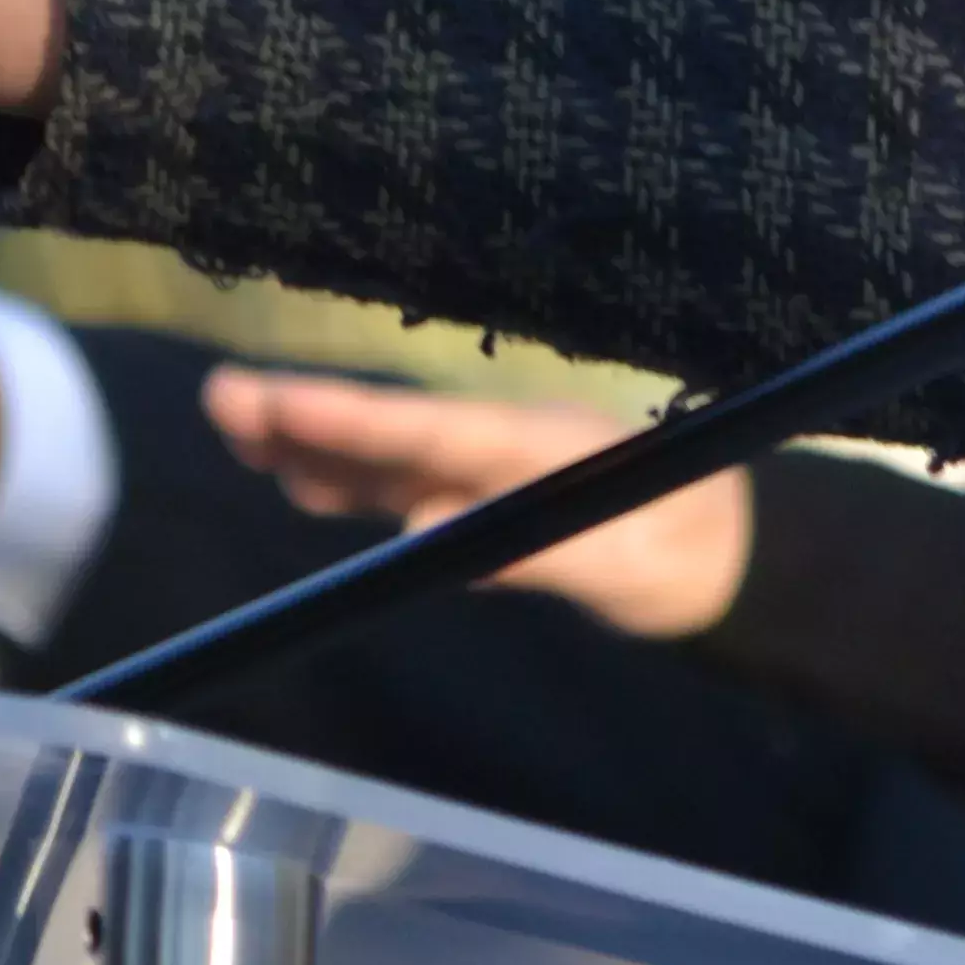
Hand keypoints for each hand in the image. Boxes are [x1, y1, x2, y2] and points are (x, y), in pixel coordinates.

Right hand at [202, 367, 754, 639]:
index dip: (346, 418)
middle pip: (392, 431)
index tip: (275, 400)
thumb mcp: (626, 566)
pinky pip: (414, 484)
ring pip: (393, 454)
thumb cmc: (691, 557)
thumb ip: (534, 550)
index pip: (423, 430)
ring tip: (239, 429)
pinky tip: (305, 482)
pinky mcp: (500, 498)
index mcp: (535, 450)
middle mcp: (506, 447)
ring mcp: (501, 469)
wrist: (741, 552)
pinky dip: (356, 479)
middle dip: (308, 416)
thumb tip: (421, 532)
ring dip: (318, 442)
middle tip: (222, 398)